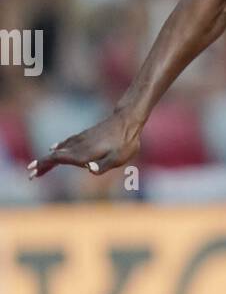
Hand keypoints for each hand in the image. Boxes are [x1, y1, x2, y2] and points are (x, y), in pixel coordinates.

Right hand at [27, 109, 142, 179]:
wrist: (128, 120)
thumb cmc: (125, 142)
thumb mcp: (119, 158)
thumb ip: (104, 165)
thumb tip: (89, 170)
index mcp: (84, 153)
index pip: (58, 159)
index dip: (44, 165)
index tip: (33, 172)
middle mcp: (79, 145)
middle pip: (55, 156)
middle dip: (43, 165)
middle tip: (31, 174)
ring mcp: (82, 139)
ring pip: (60, 149)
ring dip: (49, 158)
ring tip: (39, 165)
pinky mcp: (86, 135)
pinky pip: (67, 143)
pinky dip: (59, 148)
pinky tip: (54, 148)